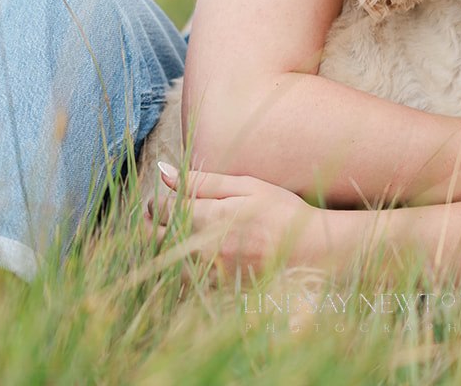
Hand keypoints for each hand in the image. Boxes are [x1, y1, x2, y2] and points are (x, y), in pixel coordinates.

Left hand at [149, 163, 341, 276]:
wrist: (312, 251)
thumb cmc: (282, 211)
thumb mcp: (246, 186)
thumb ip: (202, 180)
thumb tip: (163, 171)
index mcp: (208, 217)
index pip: (159, 208)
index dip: (155, 199)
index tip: (163, 195)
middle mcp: (203, 248)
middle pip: (152, 237)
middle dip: (148, 222)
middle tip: (159, 213)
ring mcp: (208, 273)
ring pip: (161, 263)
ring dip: (159, 246)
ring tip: (170, 234)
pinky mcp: (216, 289)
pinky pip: (180, 282)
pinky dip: (175, 269)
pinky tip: (186, 257)